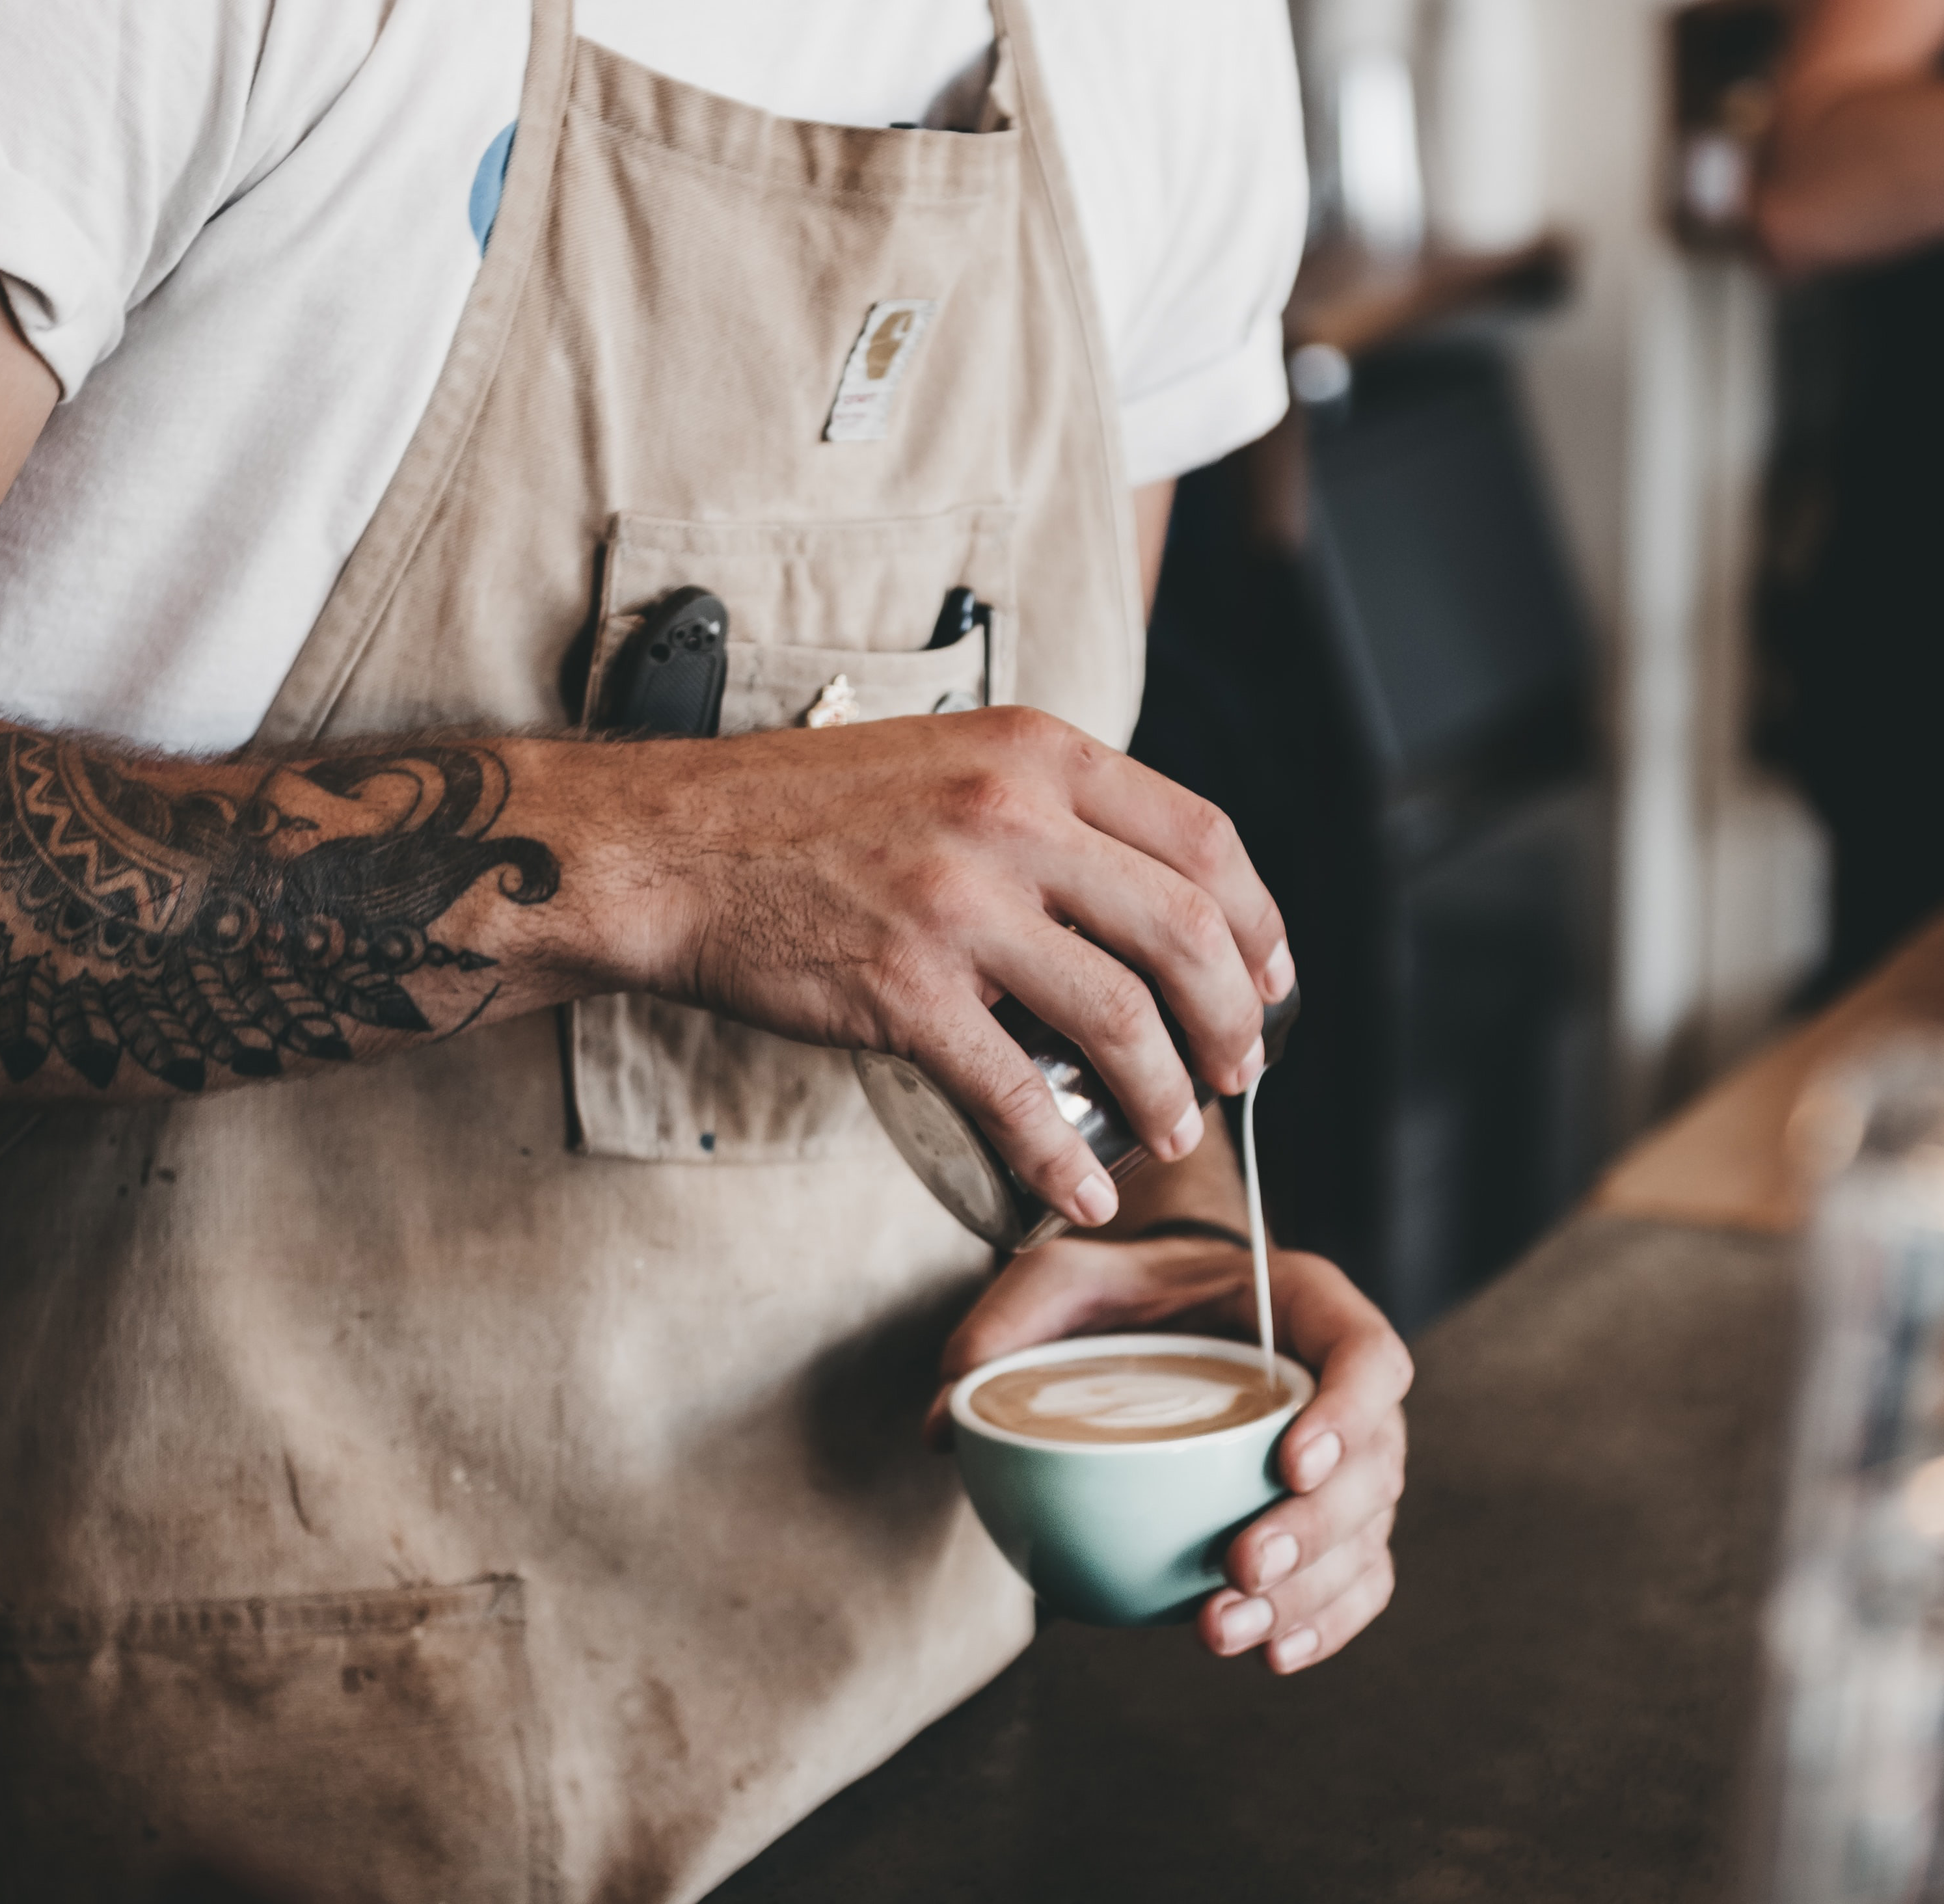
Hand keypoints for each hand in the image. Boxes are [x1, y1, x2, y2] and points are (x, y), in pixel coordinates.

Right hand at [604, 708, 1290, 1228]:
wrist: (673, 846)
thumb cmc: (807, 812)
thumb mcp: (953, 759)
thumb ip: (1050, 809)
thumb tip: (1149, 895)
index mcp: (1038, 752)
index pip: (1204, 836)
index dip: (1258, 921)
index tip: (1270, 978)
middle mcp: (1012, 815)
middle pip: (1185, 929)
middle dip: (1233, 1018)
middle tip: (1236, 1070)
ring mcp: (959, 902)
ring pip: (1121, 1015)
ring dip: (1166, 1092)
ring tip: (1172, 1132)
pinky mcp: (903, 988)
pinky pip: (1014, 1093)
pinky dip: (1060, 1157)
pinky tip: (1078, 1190)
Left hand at [931, 1233, 1410, 1673]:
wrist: (1162, 1314)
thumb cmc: (1127, 1291)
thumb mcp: (1063, 1278)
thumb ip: (1006, 1324)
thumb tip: (948, 1423)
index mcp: (1307, 1307)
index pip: (1370, 1353)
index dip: (1349, 1411)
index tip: (1290, 1460)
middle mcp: (1342, 1386)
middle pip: (1375, 1465)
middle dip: (1317, 1529)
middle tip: (1240, 1567)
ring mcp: (1347, 1460)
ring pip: (1365, 1535)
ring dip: (1310, 1593)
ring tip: (1224, 1629)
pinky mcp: (1329, 1520)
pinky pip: (1358, 1579)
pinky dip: (1326, 1623)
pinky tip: (1272, 1651)